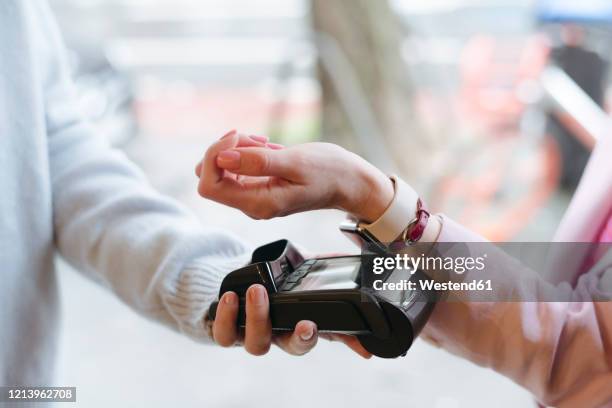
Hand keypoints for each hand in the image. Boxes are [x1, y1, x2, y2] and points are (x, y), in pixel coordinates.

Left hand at [195, 131, 393, 222]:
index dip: (214, 157)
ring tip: (263, 141)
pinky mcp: (258, 184)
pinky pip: (236, 166)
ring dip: (235, 148)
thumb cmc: (329, 173)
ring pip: (222, 168)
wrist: (349, 181)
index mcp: (258, 204)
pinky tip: (266, 145)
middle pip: (211, 176)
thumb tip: (222, 158)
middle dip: (224, 150)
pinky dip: (245, 150)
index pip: (209, 186)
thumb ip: (258, 162)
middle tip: (254, 138)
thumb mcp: (295, 163)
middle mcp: (251, 204)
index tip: (236, 139)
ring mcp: (253, 194)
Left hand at [213, 284, 370, 357]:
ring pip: (257, 344)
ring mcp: (252, 335)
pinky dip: (227, 318)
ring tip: (259, 291)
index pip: (325, 334)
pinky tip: (230, 297)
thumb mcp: (304, 275)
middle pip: (293, 347)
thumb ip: (330, 277)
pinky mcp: (226, 331)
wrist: (235, 281)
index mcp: (299, 323)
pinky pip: (224, 335)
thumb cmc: (275, 280)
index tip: (354, 342)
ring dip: (259, 318)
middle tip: (306, 324)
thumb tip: (361, 269)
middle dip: (302, 340)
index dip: (342, 342)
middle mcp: (278, 334)